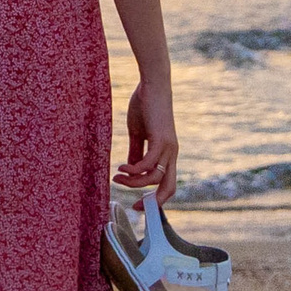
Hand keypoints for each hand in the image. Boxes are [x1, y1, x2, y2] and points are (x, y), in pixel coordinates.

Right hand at [115, 81, 177, 203]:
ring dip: (134, 182)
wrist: (152, 84)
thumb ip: (136, 151)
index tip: (137, 205)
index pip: (167, 183)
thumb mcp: (138, 133)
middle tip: (134, 206)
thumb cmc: (145, 105)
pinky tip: (121, 168)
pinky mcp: (160, 140)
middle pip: (169, 188)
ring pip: (153, 178)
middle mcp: (171, 153)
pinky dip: (133, 170)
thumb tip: (130, 169)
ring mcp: (168, 147)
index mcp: (167, 153)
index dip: (155, 198)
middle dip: (152, 202)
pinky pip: (147, 164)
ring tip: (118, 176)